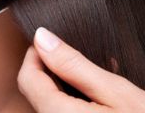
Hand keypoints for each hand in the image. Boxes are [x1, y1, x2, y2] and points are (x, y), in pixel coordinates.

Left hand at [17, 27, 144, 111]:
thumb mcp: (117, 91)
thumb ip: (74, 65)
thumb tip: (44, 39)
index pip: (27, 79)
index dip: (36, 54)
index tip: (51, 41)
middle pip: (37, 94)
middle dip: (52, 72)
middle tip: (78, 59)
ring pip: (49, 106)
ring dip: (64, 90)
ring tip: (94, 82)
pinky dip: (73, 105)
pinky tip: (97, 103)